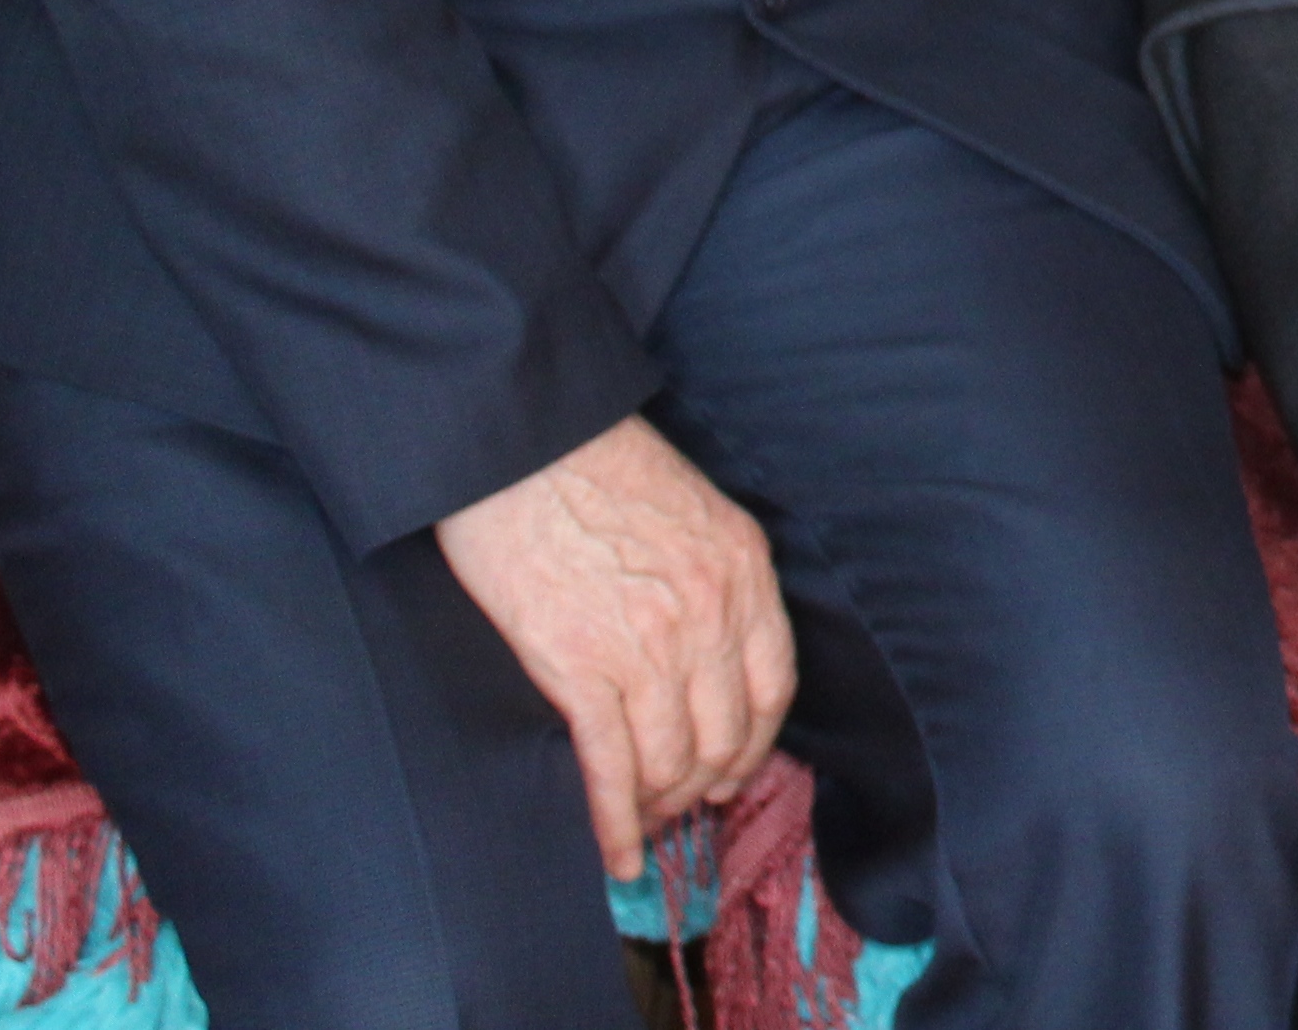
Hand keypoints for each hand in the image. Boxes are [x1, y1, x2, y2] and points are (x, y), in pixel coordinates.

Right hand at [432, 415, 794, 879]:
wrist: (523, 445)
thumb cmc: (598, 468)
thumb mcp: (695, 510)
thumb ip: (715, 579)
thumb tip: (710, 654)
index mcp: (744, 571)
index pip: (774, 688)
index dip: (755, 745)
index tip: (732, 771)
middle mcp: (709, 615)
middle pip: (726, 736)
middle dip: (704, 785)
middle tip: (681, 807)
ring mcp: (647, 646)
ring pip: (671, 762)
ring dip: (658, 809)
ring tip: (642, 826)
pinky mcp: (580, 668)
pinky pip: (610, 769)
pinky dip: (613, 823)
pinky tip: (613, 852)